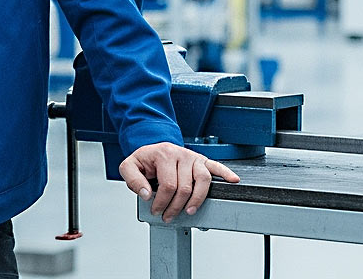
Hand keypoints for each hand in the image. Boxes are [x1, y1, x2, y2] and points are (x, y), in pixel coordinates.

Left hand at [118, 142, 238, 222]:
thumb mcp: (129, 166)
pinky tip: (233, 180)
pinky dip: (226, 173)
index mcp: (164, 154)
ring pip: (203, 181)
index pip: (168, 185)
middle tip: (168, 215)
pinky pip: (216, 166)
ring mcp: (193, 157)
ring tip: (189, 210)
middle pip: (185, 187)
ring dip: (197, 199)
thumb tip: (147, 194)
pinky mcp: (202, 160)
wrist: (153, 147)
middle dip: (176, 206)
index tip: (157, 210)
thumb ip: (133, 180)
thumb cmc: (144, 160)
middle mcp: (181, 154)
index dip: (162, 202)